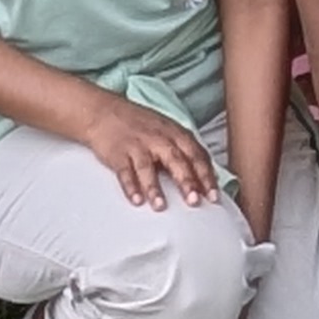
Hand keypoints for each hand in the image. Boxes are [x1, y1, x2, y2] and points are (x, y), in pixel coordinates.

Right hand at [83, 95, 218, 209]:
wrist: (105, 111)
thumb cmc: (142, 125)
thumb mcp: (169, 131)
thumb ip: (186, 152)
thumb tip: (207, 179)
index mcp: (176, 134)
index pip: (196, 155)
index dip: (206, 176)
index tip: (214, 196)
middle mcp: (159, 138)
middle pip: (176, 160)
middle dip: (187, 181)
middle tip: (195, 201)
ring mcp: (137, 145)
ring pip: (147, 167)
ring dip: (154, 188)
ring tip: (161, 206)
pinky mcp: (117, 153)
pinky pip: (124, 171)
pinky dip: (130, 186)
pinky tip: (136, 200)